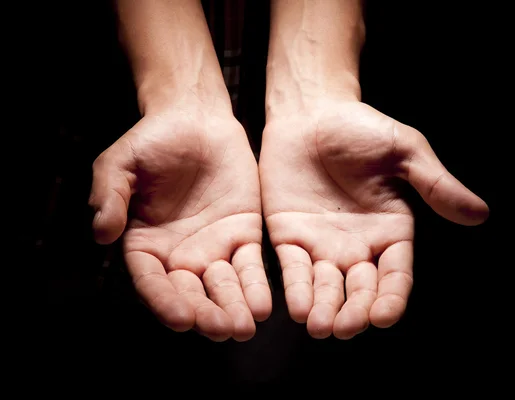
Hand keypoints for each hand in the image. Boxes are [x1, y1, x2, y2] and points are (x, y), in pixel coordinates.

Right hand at [89, 102, 270, 340]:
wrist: (195, 120)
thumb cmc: (153, 140)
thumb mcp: (120, 163)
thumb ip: (110, 196)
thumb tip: (101, 232)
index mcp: (145, 244)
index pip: (152, 281)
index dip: (164, 301)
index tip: (179, 319)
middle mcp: (179, 254)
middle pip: (190, 293)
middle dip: (204, 313)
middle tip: (219, 329)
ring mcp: (213, 247)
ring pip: (222, 287)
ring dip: (232, 308)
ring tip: (243, 327)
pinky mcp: (243, 235)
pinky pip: (250, 266)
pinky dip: (256, 286)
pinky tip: (263, 304)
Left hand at [260, 100, 487, 338]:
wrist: (311, 112)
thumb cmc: (361, 128)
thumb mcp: (405, 151)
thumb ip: (435, 184)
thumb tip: (480, 213)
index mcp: (391, 231)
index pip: (396, 273)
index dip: (392, 296)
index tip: (384, 317)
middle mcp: (358, 246)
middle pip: (360, 289)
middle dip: (354, 311)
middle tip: (345, 327)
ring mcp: (322, 244)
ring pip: (326, 287)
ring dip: (324, 308)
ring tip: (318, 326)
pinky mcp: (289, 237)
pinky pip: (293, 268)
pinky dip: (295, 288)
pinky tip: (295, 306)